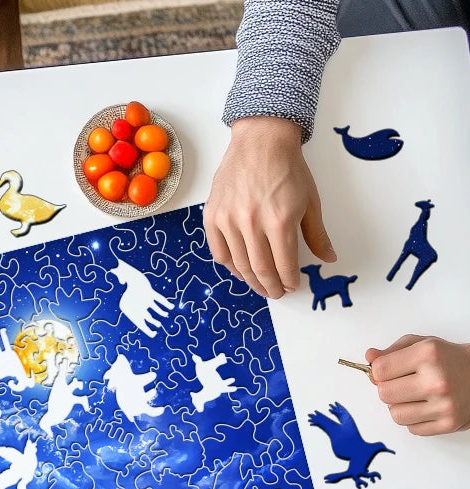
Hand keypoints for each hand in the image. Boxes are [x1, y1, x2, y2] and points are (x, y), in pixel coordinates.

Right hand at [204, 117, 335, 298]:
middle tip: (276, 292)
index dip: (289, 281)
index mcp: (280, 221)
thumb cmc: (287, 168)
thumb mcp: (310, 201)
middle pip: (260, 270)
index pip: (284, 265)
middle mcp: (252, 224)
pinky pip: (220, 252)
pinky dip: (230, 266)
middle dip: (271, 286)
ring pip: (239, 265)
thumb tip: (329, 258)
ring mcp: (229, 221)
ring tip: (260, 285)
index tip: (293, 286)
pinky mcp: (213, 216)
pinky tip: (240, 269)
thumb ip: (317, 234)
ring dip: (251, 281)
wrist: (261, 141)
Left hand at [367, 336, 469, 435]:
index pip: (380, 370)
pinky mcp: (448, 424)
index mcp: (428, 355)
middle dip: (389, 389)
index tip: (389, 371)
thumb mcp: (424, 345)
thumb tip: (370, 356)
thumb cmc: (451, 360)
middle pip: (384, 394)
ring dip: (400, 407)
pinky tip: (426, 407)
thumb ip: (394, 350)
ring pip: (395, 414)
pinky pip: (412, 428)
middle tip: (403, 385)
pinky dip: (414, 420)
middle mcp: (436, 381)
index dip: (380, 372)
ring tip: (415, 397)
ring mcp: (443, 405)